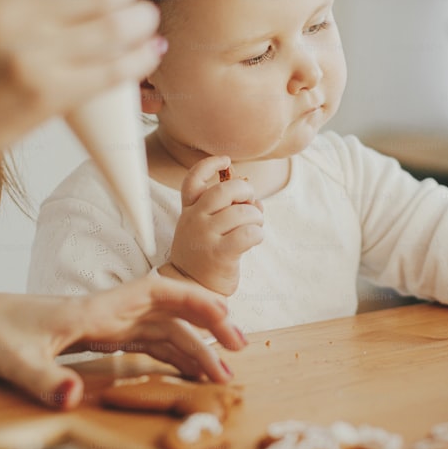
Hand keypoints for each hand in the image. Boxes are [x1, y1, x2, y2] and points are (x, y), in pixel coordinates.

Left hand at [0, 277, 247, 409]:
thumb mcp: (13, 361)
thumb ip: (44, 379)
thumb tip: (73, 400)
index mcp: (95, 308)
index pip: (157, 292)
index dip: (194, 301)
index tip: (224, 316)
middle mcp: (109, 311)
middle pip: (171, 312)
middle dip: (208, 327)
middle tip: (239, 351)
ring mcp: (108, 323)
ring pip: (164, 330)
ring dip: (195, 347)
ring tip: (222, 374)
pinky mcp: (102, 337)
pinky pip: (148, 343)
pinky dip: (173, 355)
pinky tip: (188, 372)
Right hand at [162, 155, 263, 295]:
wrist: (192, 288)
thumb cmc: (204, 254)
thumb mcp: (205, 228)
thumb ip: (227, 210)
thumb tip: (256, 202)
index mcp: (189, 210)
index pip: (193, 179)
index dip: (210, 164)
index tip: (226, 160)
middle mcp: (194, 219)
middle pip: (225, 190)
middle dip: (246, 191)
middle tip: (251, 202)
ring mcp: (205, 236)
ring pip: (242, 212)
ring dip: (257, 216)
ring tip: (256, 225)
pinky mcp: (219, 253)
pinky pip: (248, 233)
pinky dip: (258, 233)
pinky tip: (255, 238)